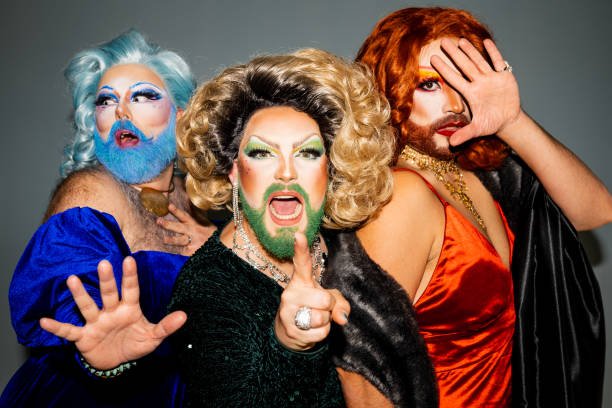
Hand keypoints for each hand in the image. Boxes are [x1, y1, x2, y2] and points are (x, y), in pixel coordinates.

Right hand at [40, 257, 186, 369]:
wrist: (115, 362)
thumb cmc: (134, 344)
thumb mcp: (152, 337)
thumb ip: (166, 326)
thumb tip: (185, 316)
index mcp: (129, 309)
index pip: (131, 290)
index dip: (130, 276)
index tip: (130, 259)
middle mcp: (111, 312)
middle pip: (108, 293)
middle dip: (107, 280)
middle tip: (104, 263)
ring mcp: (96, 322)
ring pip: (87, 306)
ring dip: (80, 294)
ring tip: (72, 280)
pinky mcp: (83, 337)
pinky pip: (68, 331)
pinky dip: (57, 327)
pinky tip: (44, 321)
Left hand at [157, 203, 216, 255]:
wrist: (221, 246)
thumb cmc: (212, 234)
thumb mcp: (207, 223)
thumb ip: (197, 215)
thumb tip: (189, 202)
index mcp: (196, 225)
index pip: (185, 216)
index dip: (177, 211)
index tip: (169, 206)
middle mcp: (194, 233)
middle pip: (180, 228)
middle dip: (169, 224)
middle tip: (159, 221)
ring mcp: (194, 243)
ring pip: (181, 241)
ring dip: (172, 240)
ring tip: (164, 239)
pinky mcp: (194, 252)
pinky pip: (184, 252)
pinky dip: (178, 251)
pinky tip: (171, 251)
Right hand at [274, 233, 349, 350]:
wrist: (291, 331)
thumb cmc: (313, 308)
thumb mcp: (329, 300)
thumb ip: (340, 303)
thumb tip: (342, 318)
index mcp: (300, 281)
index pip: (302, 263)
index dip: (301, 249)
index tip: (299, 235)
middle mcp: (290, 293)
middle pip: (324, 299)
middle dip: (329, 306)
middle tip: (320, 308)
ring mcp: (288, 312)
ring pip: (322, 318)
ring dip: (326, 322)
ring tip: (315, 319)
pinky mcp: (291, 331)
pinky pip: (321, 333)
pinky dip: (322, 334)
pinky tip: (312, 330)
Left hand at [431, 38, 521, 145]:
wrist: (508, 120)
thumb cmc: (491, 123)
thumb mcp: (478, 129)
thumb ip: (465, 134)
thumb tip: (451, 144)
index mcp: (470, 93)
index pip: (454, 79)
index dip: (444, 69)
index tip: (433, 59)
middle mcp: (478, 83)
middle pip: (464, 65)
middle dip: (454, 54)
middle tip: (443, 41)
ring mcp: (490, 78)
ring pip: (478, 61)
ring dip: (470, 50)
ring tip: (460, 40)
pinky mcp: (504, 76)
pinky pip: (498, 61)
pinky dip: (493, 53)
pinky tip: (486, 42)